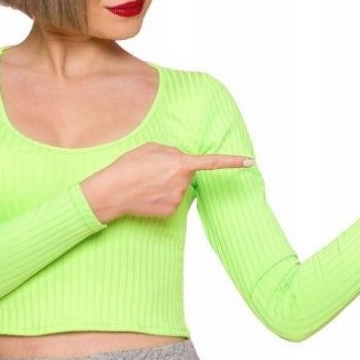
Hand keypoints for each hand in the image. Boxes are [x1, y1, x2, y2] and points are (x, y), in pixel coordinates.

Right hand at [80, 142, 254, 222]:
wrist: (110, 193)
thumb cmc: (128, 167)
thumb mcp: (150, 148)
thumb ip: (172, 151)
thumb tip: (181, 159)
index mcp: (180, 163)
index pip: (213, 162)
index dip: (233, 161)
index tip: (250, 161)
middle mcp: (182, 182)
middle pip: (188, 173)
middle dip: (176, 169)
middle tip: (152, 170)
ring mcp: (177, 198)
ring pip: (180, 187)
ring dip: (168, 183)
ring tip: (146, 182)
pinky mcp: (171, 211)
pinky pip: (172, 199)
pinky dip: (162, 196)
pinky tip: (147, 194)